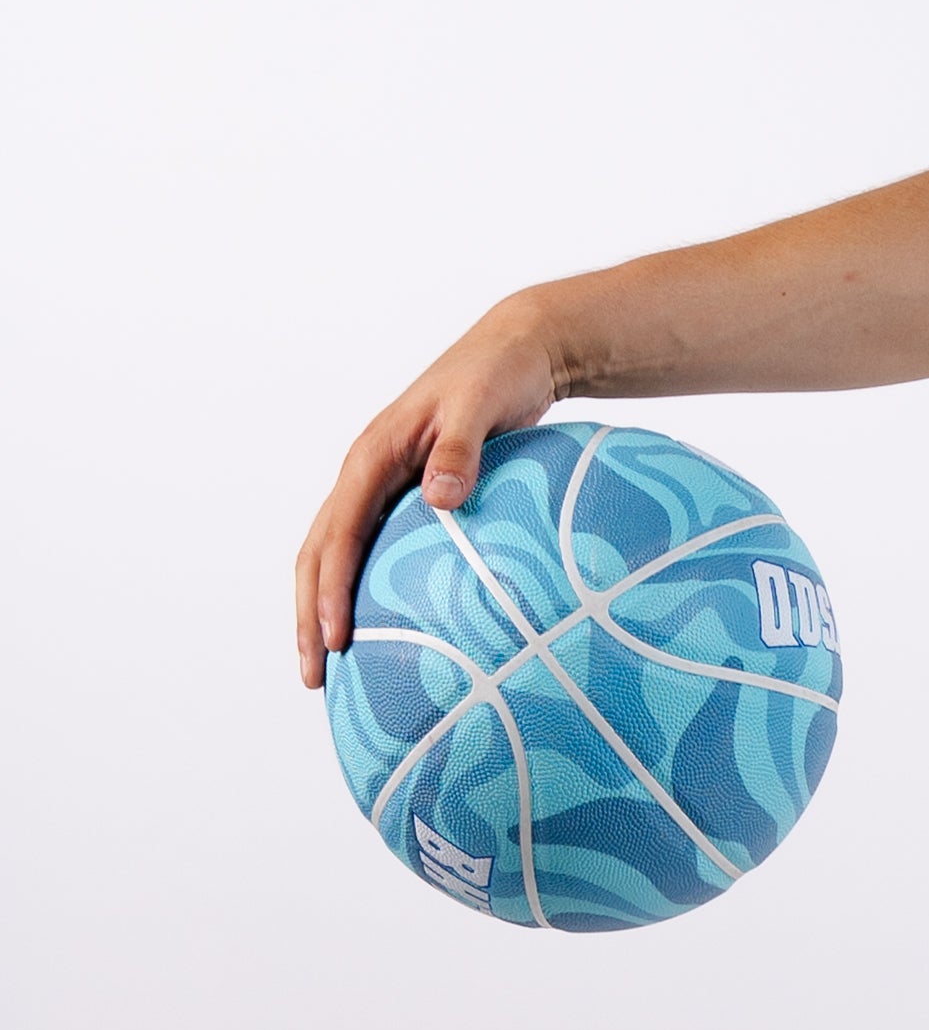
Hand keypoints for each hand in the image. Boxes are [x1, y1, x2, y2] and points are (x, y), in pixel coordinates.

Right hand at [295, 296, 562, 687]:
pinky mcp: (410, 494)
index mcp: (372, 456)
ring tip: (330, 667)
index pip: (338, 534)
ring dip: (327, 608)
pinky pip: (377, 550)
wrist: (516, 353)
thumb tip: (441, 499)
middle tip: (312, 677)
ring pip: (340, 556)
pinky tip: (386, 632)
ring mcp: (385, 486)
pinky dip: (367, 590)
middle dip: (311, 615)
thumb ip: (462, 449)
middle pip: (321, 555)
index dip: (329, 589)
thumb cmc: (498, 374)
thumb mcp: (482, 405)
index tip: (335, 640)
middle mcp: (367, 474)